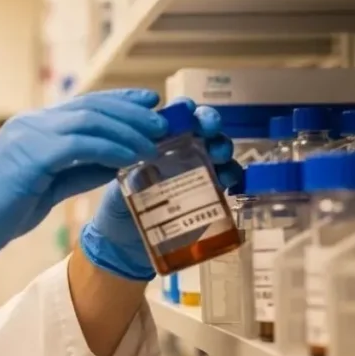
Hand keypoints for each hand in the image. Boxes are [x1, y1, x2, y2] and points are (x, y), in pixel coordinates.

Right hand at [0, 89, 166, 291]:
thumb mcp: (46, 188)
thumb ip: (78, 171)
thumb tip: (115, 162)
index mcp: (31, 128)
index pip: (84, 105)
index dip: (120, 101)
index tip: (149, 103)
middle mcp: (30, 124)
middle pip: (92, 106)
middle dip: (131, 111)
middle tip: (161, 120)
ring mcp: (28, 136)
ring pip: (90, 121)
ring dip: (127, 130)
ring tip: (153, 140)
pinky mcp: (30, 156)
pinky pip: (80, 145)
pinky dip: (110, 149)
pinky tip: (130, 158)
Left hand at [81, 99, 243, 280]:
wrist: (124, 244)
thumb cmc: (120, 207)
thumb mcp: (121, 184)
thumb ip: (130, 168)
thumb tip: (139, 154)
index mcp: (160, 144)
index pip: (179, 118)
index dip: (188, 110)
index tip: (189, 112)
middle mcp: (182, 154)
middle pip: (205, 129)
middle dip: (211, 125)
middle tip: (209, 132)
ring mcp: (198, 174)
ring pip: (220, 151)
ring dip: (224, 148)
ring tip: (219, 158)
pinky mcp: (209, 197)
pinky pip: (229, 181)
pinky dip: (235, 178)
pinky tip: (230, 182)